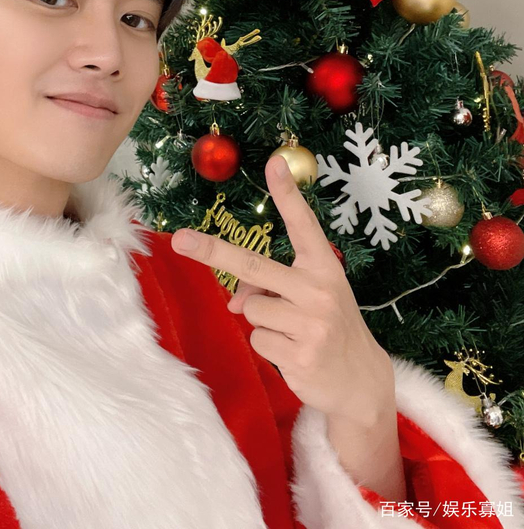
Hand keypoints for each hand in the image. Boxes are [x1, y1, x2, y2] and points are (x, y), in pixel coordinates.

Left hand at [171, 155, 393, 426]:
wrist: (361, 379)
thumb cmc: (327, 324)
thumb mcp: (309, 297)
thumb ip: (272, 287)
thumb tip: (236, 302)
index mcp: (324, 266)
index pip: (303, 224)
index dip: (287, 194)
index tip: (274, 163)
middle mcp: (319, 289)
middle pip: (253, 266)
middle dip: (213, 251)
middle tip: (181, 239)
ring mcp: (311, 323)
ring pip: (251, 309)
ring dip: (262, 320)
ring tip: (293, 331)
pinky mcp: (300, 355)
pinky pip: (257, 339)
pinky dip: (269, 346)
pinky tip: (295, 351)